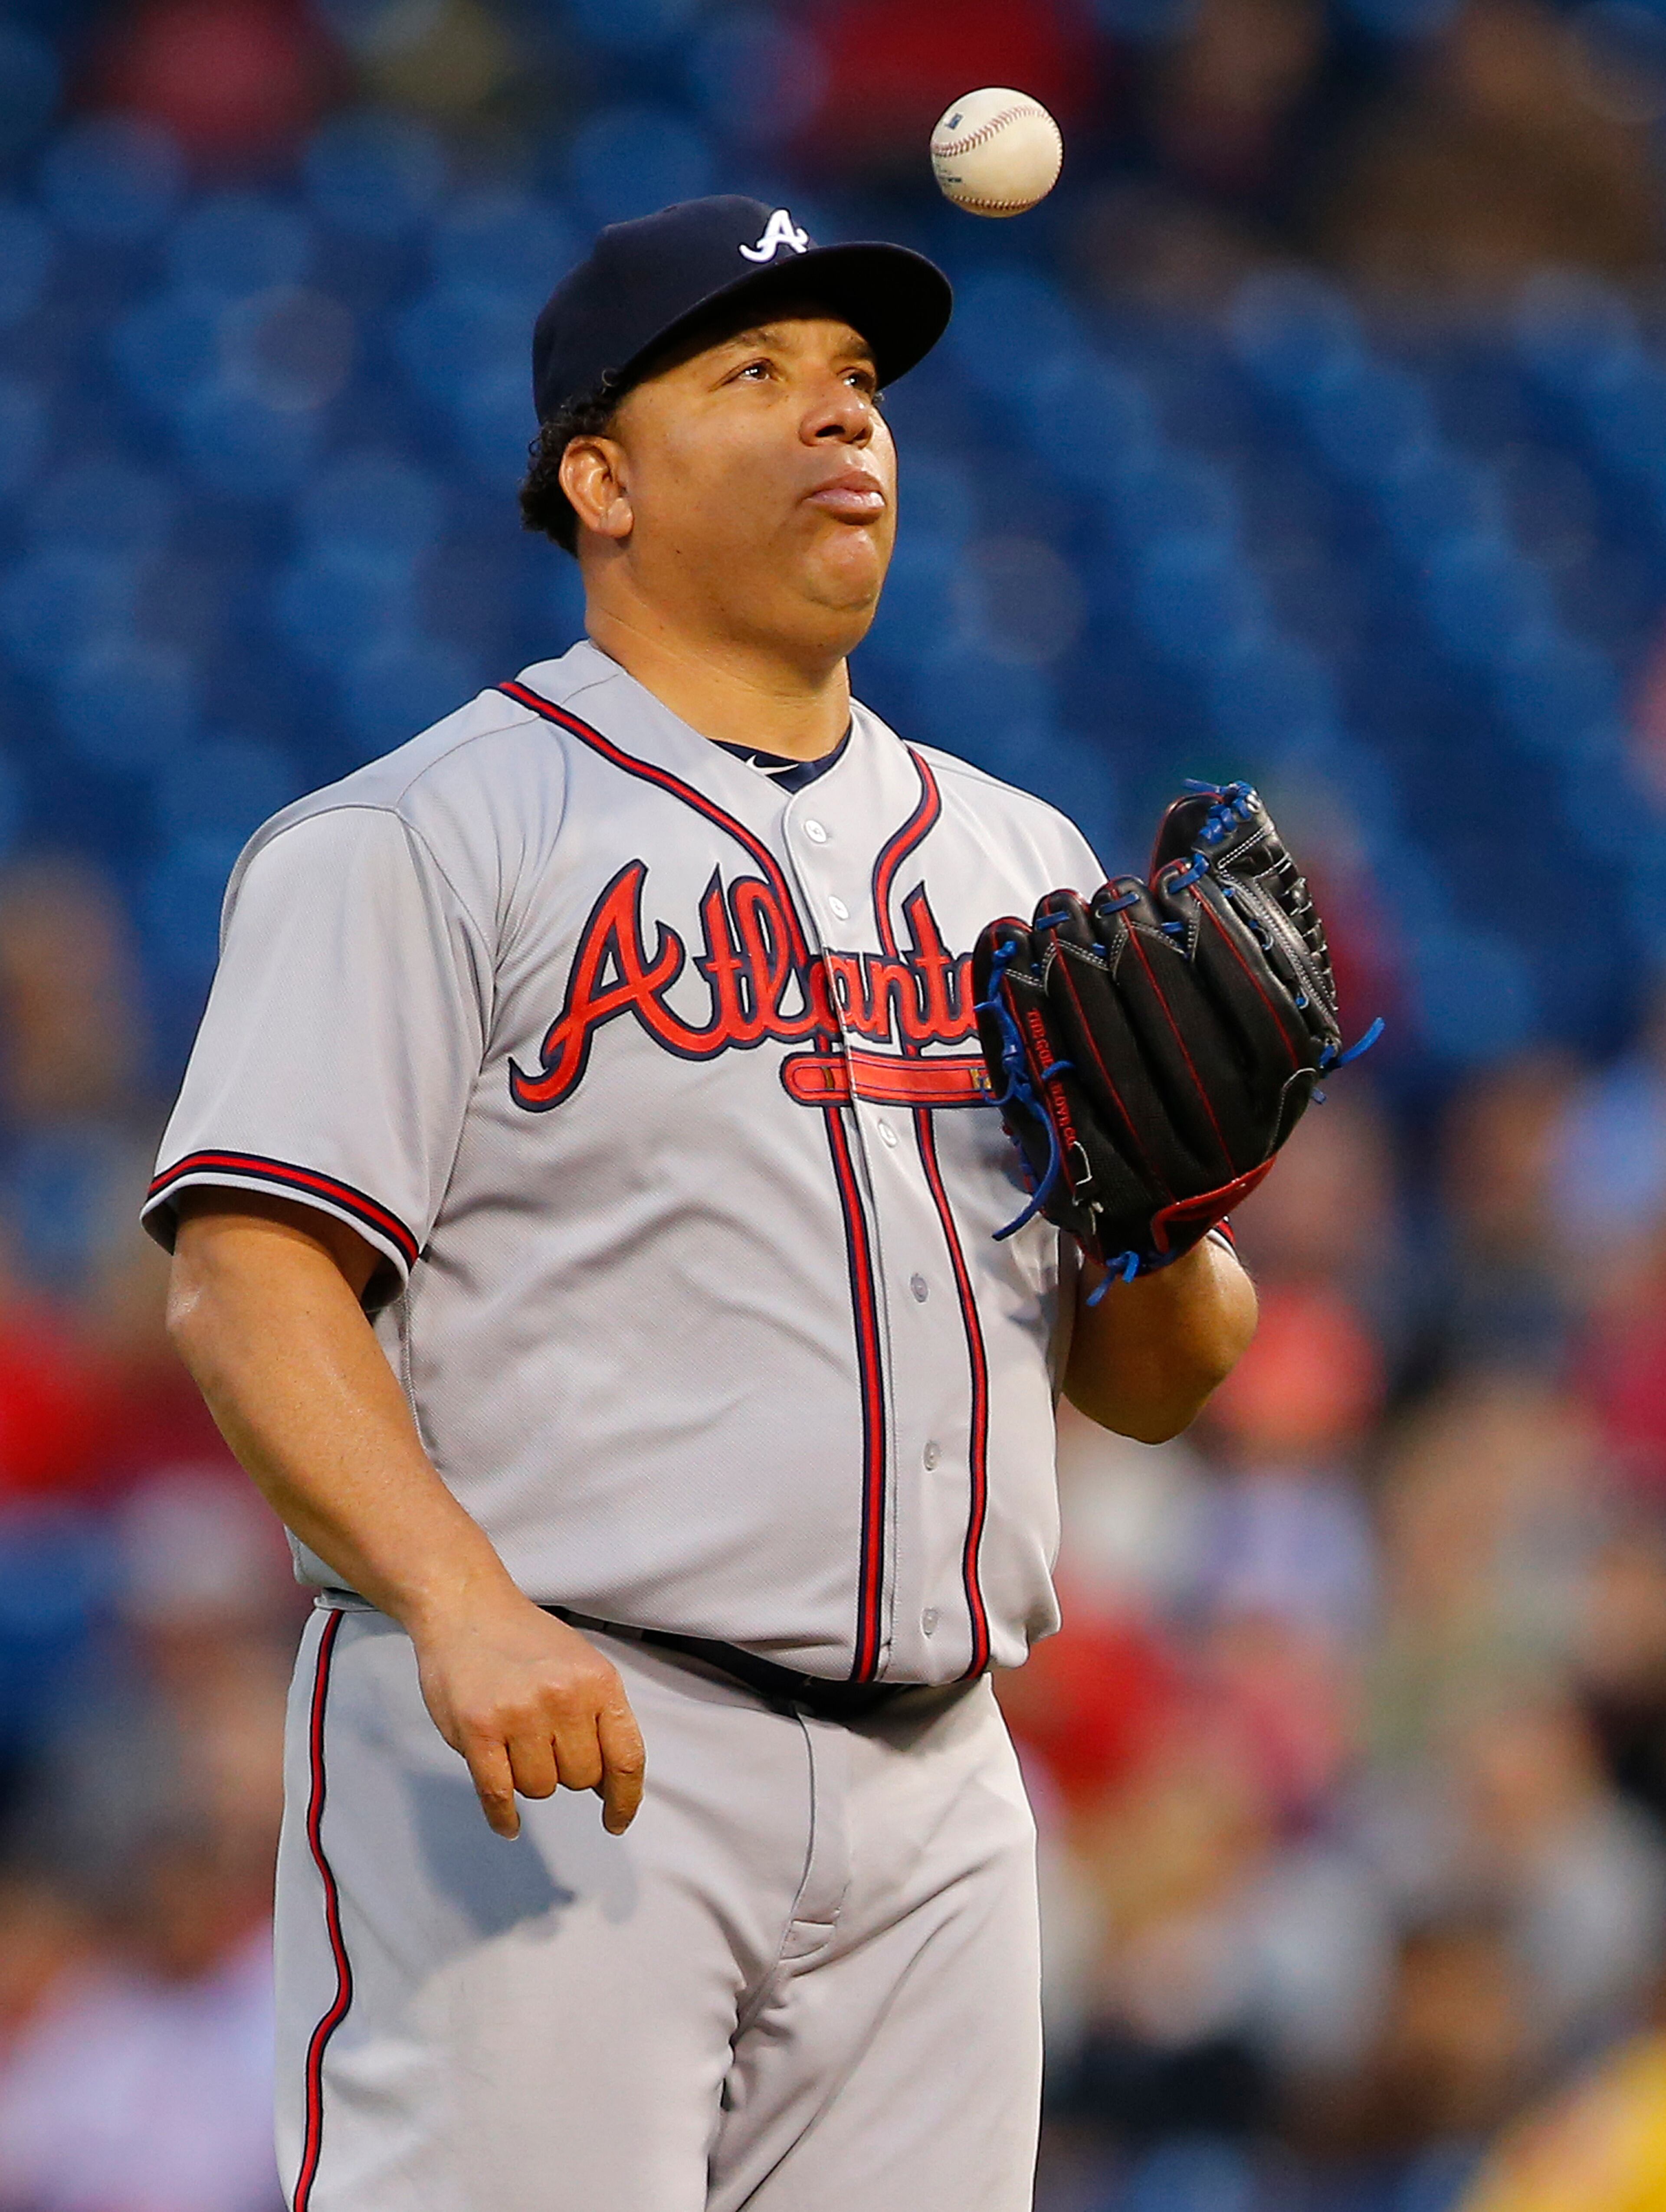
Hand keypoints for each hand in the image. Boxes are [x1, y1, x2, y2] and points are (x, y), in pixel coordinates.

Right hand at [411, 1596, 646, 1839]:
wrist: (468, 1606)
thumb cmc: (525, 1639)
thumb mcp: (581, 1665)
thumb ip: (600, 1718)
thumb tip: (610, 1784)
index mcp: (598, 1681)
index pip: (626, 1758)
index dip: (626, 1799)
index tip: (617, 1820)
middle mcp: (564, 1697)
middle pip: (581, 1779)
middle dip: (566, 1771)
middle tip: (544, 1741)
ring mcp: (520, 1713)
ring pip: (539, 1788)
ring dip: (529, 1777)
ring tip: (515, 1740)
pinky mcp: (479, 1728)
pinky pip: (498, 1793)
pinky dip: (503, 1815)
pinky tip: (508, 1822)